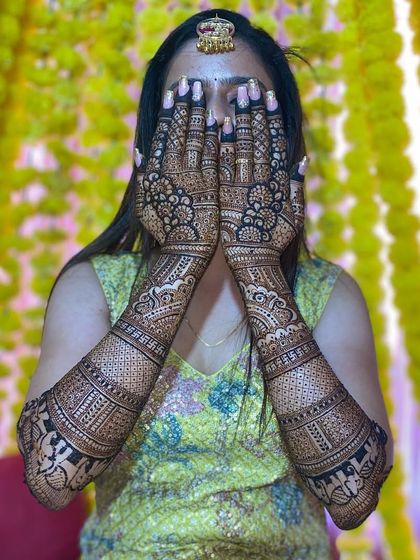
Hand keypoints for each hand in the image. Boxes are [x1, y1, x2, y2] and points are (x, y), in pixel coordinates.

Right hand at [135, 76, 218, 259]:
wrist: (184, 252)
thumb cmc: (165, 230)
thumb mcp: (145, 204)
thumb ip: (143, 176)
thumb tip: (140, 151)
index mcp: (155, 173)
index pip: (163, 135)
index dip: (169, 112)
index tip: (174, 92)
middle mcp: (171, 172)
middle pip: (179, 131)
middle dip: (186, 105)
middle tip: (190, 82)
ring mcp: (191, 178)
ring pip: (196, 139)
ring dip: (200, 114)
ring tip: (204, 92)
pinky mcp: (209, 186)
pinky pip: (212, 156)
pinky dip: (214, 138)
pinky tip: (218, 120)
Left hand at [219, 80, 305, 270]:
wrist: (253, 262)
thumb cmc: (274, 241)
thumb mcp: (294, 216)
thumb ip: (297, 188)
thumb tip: (300, 161)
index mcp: (277, 182)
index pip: (274, 142)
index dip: (271, 118)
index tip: (268, 96)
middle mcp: (261, 180)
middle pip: (257, 139)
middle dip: (254, 110)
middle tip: (250, 85)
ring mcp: (243, 186)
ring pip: (242, 147)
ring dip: (240, 120)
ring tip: (236, 96)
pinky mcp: (226, 196)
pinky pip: (224, 167)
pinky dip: (224, 147)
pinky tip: (221, 126)